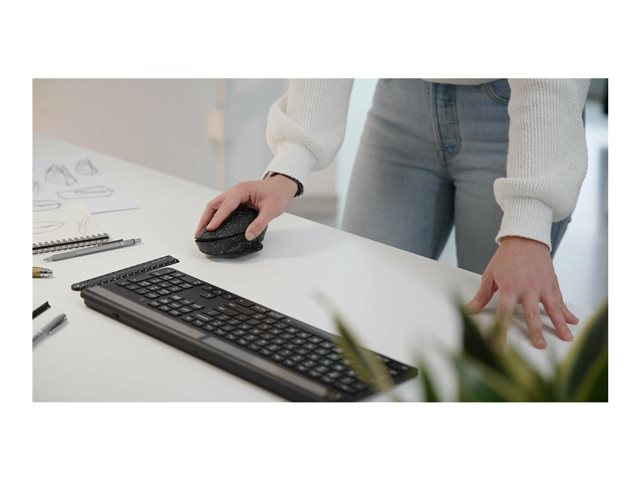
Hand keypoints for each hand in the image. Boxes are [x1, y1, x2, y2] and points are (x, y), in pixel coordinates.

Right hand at [195, 175, 297, 239]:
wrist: (283, 186)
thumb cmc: (278, 194)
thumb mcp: (271, 210)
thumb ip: (259, 223)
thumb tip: (248, 235)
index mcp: (241, 190)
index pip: (225, 206)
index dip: (217, 218)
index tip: (209, 229)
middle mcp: (235, 191)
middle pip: (214, 204)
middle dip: (206, 218)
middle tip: (199, 232)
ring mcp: (235, 194)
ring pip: (216, 205)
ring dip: (208, 217)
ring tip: (202, 231)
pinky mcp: (237, 199)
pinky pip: (222, 207)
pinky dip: (216, 215)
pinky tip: (213, 225)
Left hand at [464, 236, 578, 348]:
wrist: (524, 240)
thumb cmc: (505, 258)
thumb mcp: (490, 276)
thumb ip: (481, 296)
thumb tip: (468, 310)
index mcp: (510, 288)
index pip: (504, 314)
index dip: (501, 331)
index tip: (500, 346)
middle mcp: (528, 289)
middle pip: (531, 314)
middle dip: (535, 331)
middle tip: (539, 346)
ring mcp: (542, 286)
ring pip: (552, 308)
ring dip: (559, 324)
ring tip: (566, 338)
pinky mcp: (552, 283)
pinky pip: (560, 300)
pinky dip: (566, 312)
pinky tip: (573, 322)